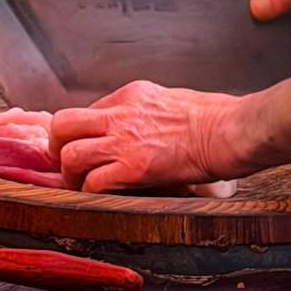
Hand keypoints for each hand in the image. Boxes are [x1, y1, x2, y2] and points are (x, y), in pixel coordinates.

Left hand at [49, 83, 245, 191]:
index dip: (82, 134)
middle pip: (62, 124)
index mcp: (132, 94)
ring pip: (69, 154)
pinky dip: (92, 192)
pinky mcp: (134, 168)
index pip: (87, 111)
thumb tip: (141, 129)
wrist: (232, 130)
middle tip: (69, 164)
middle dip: (58, 147)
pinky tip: (106, 195)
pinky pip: (93, 182)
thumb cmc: (216, 117)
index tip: (89, 148)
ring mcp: (125, 141)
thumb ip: (148, 112)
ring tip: (84, 184)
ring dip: (72, 174)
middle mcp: (121, 114)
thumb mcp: (171, 99)